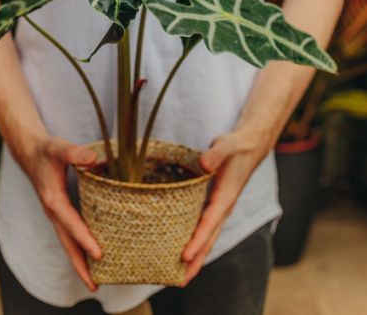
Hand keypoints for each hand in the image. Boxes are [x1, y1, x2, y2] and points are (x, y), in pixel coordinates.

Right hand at [25, 135, 100, 291]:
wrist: (30, 152)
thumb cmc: (46, 150)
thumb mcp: (59, 148)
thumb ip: (75, 153)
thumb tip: (93, 158)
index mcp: (53, 200)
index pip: (71, 224)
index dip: (85, 239)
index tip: (99, 255)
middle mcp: (53, 212)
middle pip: (67, 244)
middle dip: (80, 265)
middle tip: (95, 286)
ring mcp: (55, 215)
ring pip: (67, 243)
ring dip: (79, 261)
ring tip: (95, 282)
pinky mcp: (59, 212)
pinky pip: (69, 235)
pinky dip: (78, 248)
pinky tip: (90, 256)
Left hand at [181, 129, 268, 285]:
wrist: (249, 147)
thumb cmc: (234, 147)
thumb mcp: (224, 146)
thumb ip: (214, 155)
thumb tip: (205, 164)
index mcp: (225, 197)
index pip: (209, 223)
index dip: (197, 240)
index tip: (184, 257)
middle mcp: (223, 208)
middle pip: (209, 240)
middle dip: (195, 262)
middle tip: (177, 281)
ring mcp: (221, 210)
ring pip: (208, 239)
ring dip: (196, 258)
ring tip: (179, 277)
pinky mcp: (216, 207)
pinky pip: (206, 231)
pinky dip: (196, 244)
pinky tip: (185, 253)